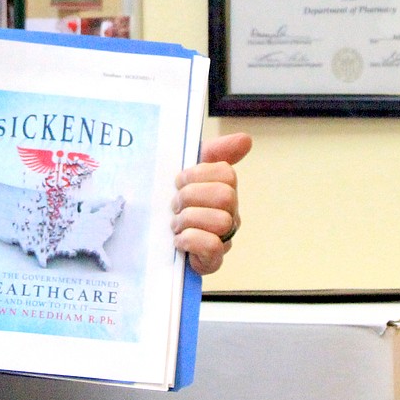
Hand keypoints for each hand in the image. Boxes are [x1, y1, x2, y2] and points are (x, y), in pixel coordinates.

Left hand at [172, 132, 249, 275]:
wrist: (154, 240)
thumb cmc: (176, 204)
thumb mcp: (188, 172)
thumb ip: (214, 152)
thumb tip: (245, 139)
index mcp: (224, 190)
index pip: (226, 173)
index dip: (198, 174)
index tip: (179, 181)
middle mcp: (230, 214)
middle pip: (225, 196)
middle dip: (191, 197)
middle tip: (176, 204)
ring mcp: (224, 238)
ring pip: (219, 221)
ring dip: (188, 220)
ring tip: (176, 224)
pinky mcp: (213, 261)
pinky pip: (212, 246)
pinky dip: (190, 240)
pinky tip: (179, 240)